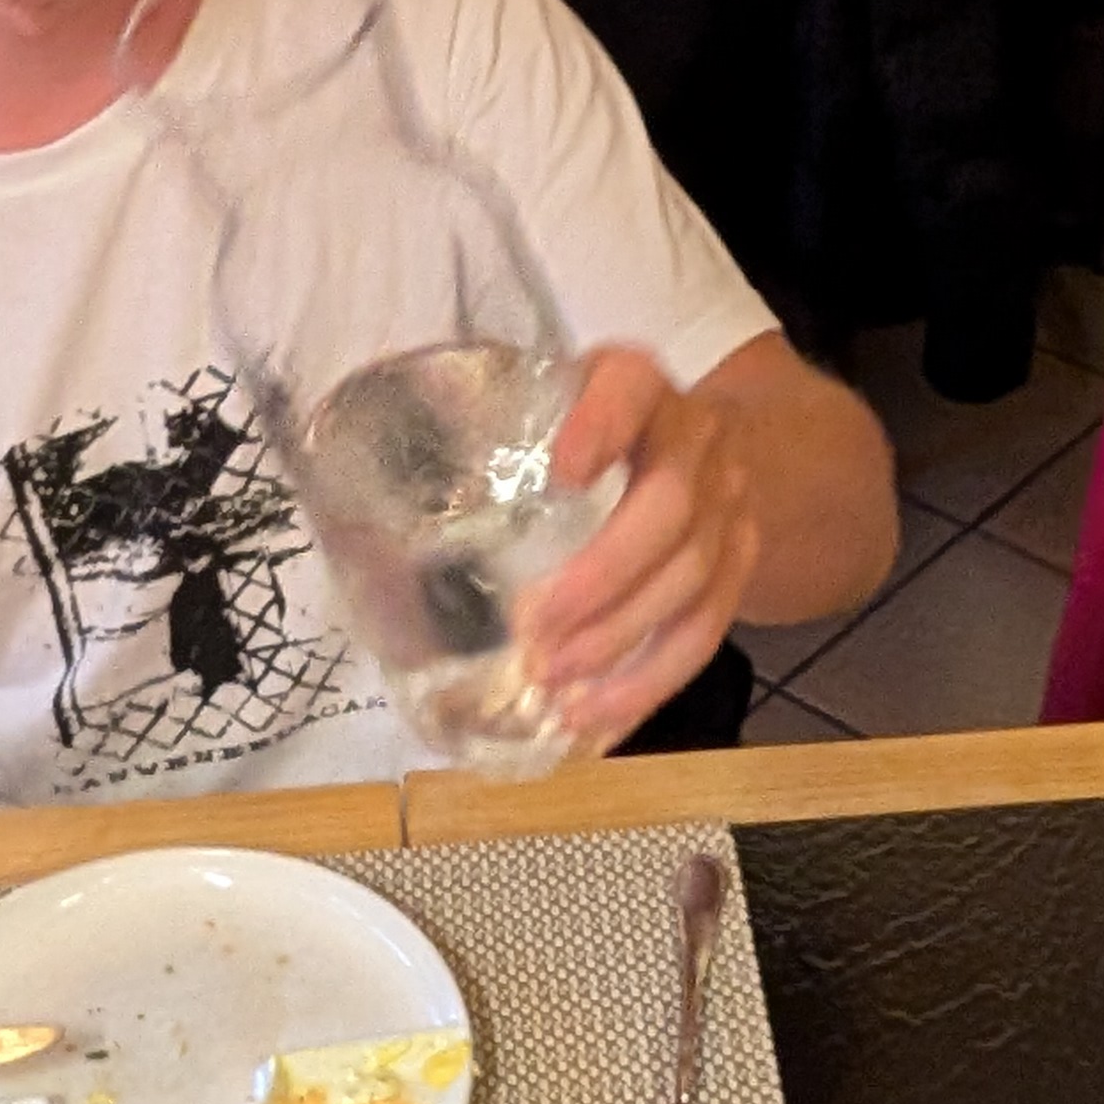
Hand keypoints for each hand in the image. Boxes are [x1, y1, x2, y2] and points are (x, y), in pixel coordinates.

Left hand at [519, 347, 760, 743]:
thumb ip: (489, 431)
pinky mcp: (741, 570)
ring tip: (555, 684)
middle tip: (534, 629)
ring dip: (622, 641)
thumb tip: (363, 502)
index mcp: (640, 385)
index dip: (603, 424)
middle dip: (603, 575)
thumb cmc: (599, 428)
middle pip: (670, 508)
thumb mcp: (555, 402)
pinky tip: (596, 719)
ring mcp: (729, 509)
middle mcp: (697, 440)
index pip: (631, 387)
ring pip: (693, 581)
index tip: (562, 472)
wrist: (716, 446)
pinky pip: (706, 634)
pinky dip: (651, 684)